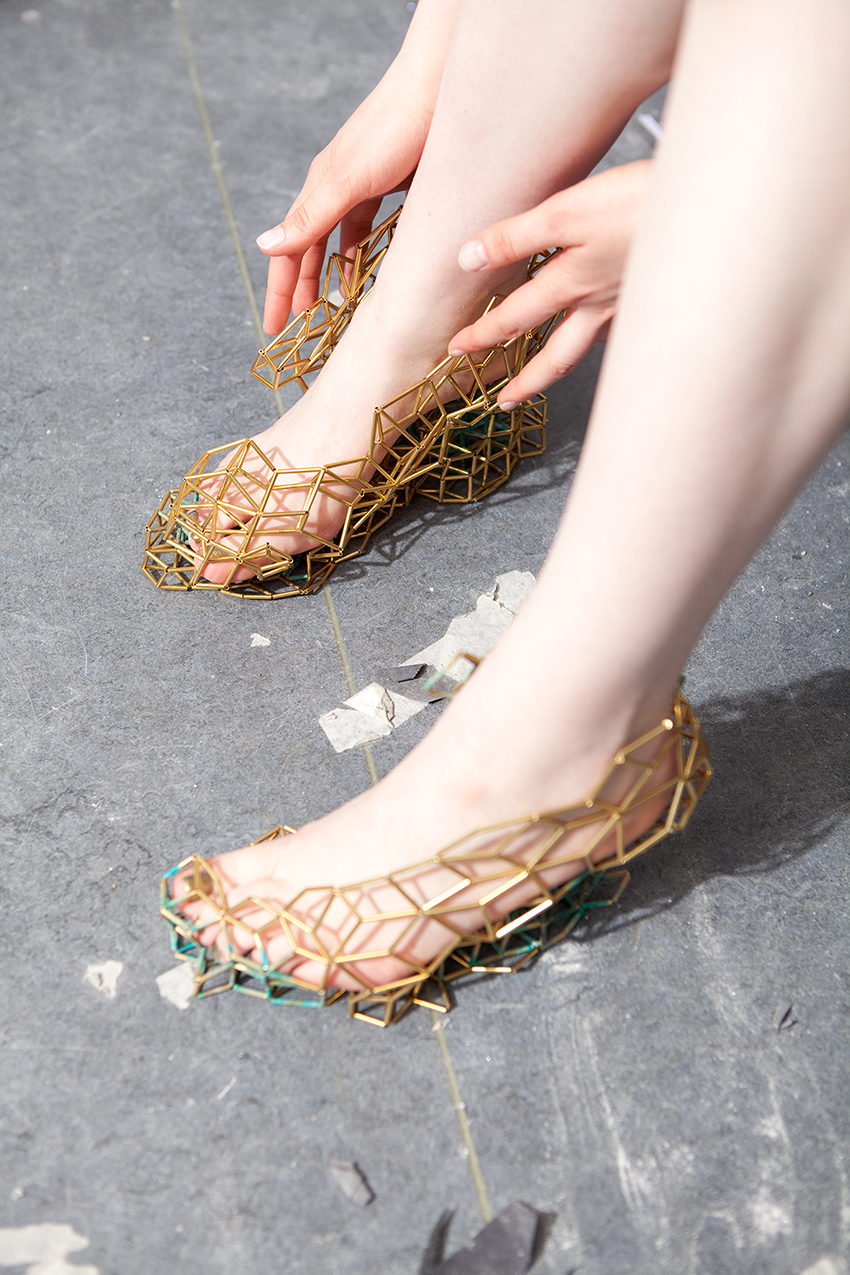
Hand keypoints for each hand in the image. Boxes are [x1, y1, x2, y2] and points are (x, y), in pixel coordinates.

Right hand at [256, 0, 460, 334]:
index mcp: (320, 190)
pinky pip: (367, 229)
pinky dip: (362, 254)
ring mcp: (363, 187)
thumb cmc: (395, 128)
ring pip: (337, 242)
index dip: (281, 291)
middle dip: (299, 289)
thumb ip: (310, 217)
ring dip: (330, 275)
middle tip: (295, 327)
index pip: (289, 251)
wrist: (441, 87)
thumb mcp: (349, 180)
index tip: (275, 327)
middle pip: (309, 250)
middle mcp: (336, 189)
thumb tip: (265, 246)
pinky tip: (369, 271)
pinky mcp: (393, 185)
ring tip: (330, 307)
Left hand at [449, 160, 652, 406]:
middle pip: (557, 357)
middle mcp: (601, 307)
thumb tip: (467, 259)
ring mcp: (632, 308)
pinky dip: (608, 341)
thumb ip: (514, 237)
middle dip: (527, 382)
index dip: (482, 335)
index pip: (515, 319)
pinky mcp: (657, 302)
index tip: (456, 351)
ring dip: (566, 364)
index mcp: (571, 285)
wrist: (714, 211)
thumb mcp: (566, 211)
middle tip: (504, 403)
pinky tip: (609, 333)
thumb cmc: (641, 202)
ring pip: (592, 346)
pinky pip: (624, 333)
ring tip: (551, 372)